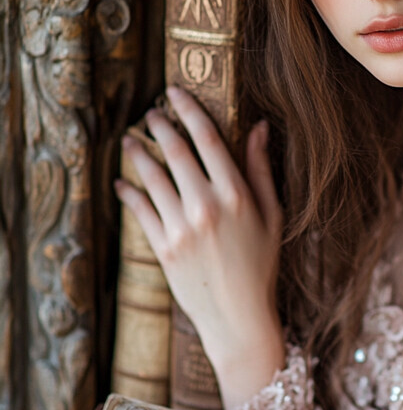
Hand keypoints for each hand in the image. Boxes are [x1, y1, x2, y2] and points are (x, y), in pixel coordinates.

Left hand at [114, 85, 285, 408]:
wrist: (239, 316)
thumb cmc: (262, 263)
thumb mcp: (272, 215)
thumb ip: (262, 169)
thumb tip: (260, 127)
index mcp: (236, 194)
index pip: (209, 140)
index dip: (190, 111)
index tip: (174, 93)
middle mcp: (207, 206)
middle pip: (177, 153)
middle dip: (161, 126)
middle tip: (151, 113)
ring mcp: (182, 228)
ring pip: (153, 178)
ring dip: (139, 154)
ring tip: (131, 140)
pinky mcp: (163, 249)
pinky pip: (140, 211)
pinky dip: (129, 192)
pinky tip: (123, 181)